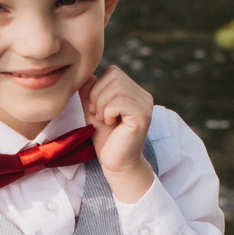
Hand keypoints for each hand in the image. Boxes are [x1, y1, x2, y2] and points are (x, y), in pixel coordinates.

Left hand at [80, 67, 155, 202]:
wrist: (115, 162)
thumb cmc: (105, 137)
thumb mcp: (93, 109)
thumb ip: (90, 90)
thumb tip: (88, 74)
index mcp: (134, 91)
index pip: (112, 71)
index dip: (97, 87)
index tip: (95, 108)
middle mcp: (143, 95)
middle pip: (114, 76)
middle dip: (97, 95)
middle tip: (99, 115)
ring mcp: (145, 105)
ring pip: (116, 86)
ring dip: (102, 104)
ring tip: (105, 120)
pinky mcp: (143, 116)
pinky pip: (119, 101)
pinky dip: (108, 111)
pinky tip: (111, 123)